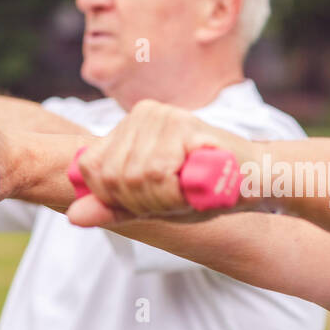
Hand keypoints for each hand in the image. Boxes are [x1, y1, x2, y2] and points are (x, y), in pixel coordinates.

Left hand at [66, 99, 258, 226]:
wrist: (257, 180)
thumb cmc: (206, 190)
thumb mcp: (153, 204)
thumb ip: (114, 207)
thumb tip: (73, 216)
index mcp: (128, 127)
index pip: (90, 169)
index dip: (115, 197)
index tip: (152, 200)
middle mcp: (142, 113)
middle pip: (111, 177)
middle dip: (143, 203)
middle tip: (177, 197)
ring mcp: (163, 115)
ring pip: (135, 179)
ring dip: (164, 200)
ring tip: (190, 189)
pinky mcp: (183, 123)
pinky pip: (158, 176)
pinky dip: (176, 194)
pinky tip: (198, 185)